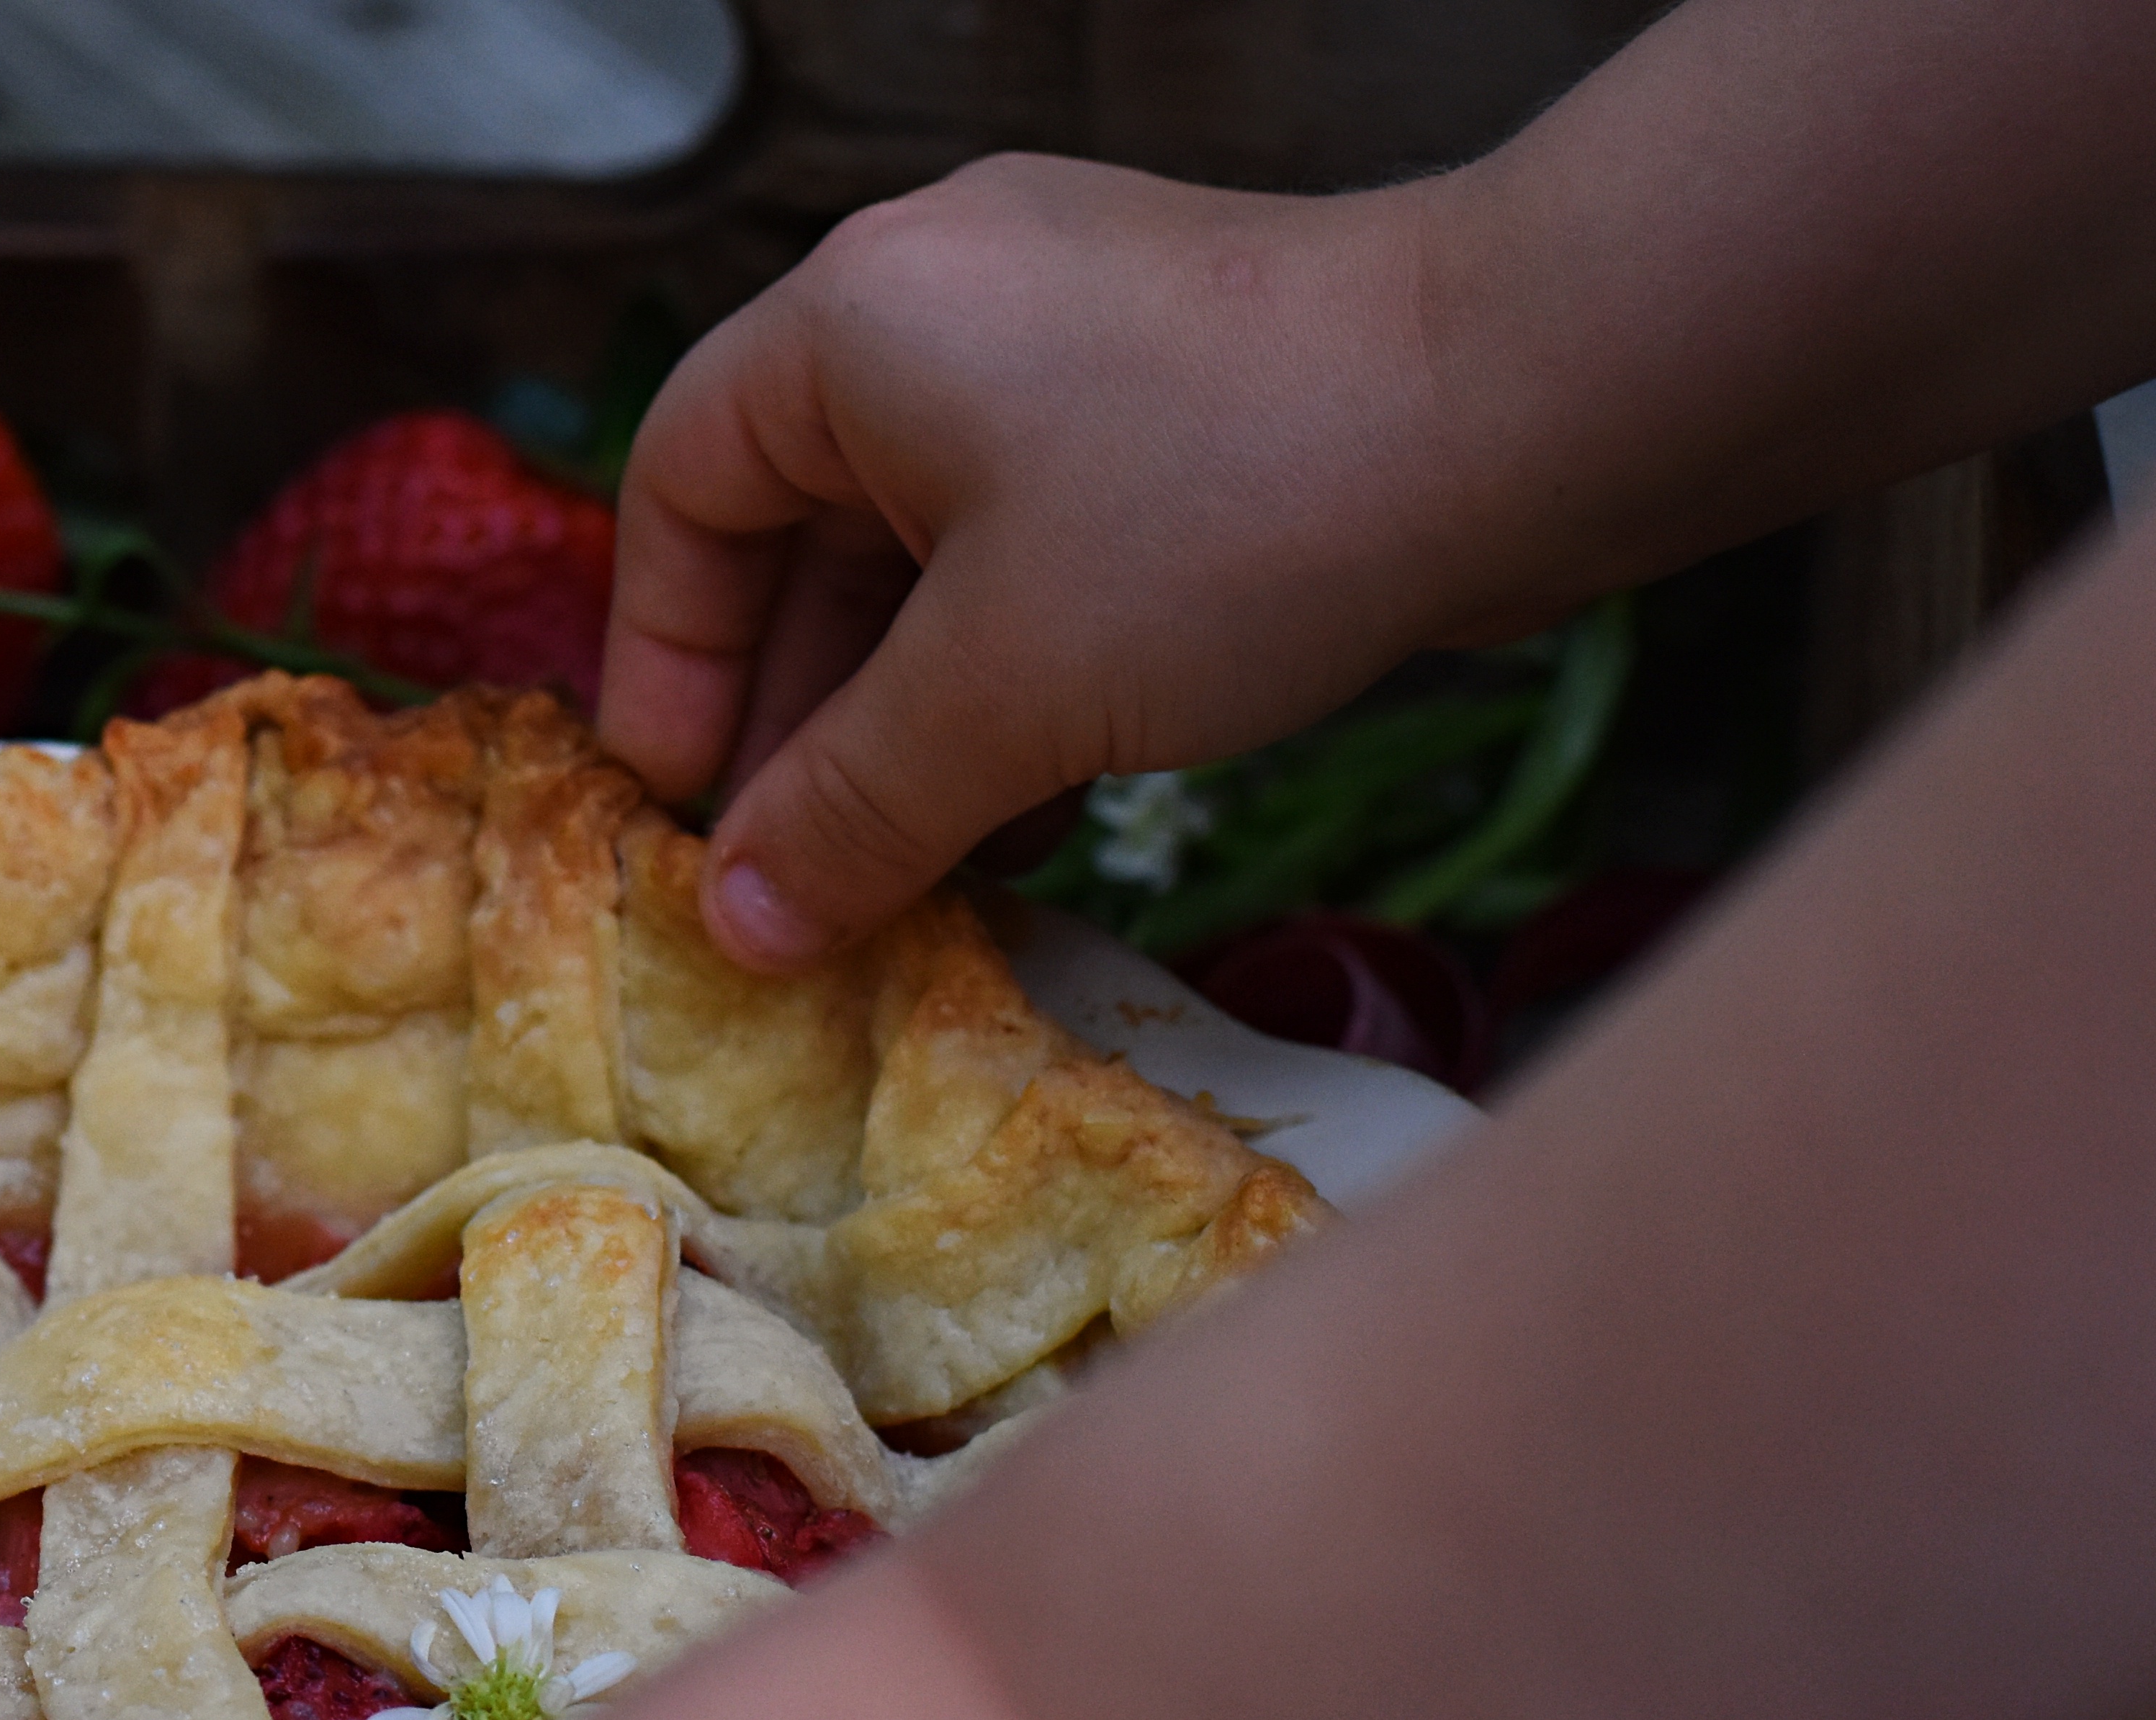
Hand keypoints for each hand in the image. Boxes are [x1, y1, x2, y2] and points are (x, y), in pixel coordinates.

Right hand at [599, 158, 1490, 970]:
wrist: (1540, 401)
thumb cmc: (1231, 512)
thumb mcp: (1000, 694)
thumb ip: (850, 813)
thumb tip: (739, 928)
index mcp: (853, 323)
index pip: (682, 486)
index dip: (667, 659)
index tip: (688, 805)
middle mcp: (943, 303)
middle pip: (801, 533)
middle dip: (801, 724)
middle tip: (799, 880)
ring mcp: (1071, 344)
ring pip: (930, 559)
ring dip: (911, 726)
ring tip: (915, 875)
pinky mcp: (1181, 399)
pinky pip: (1040, 553)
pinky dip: (1015, 680)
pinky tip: (1036, 815)